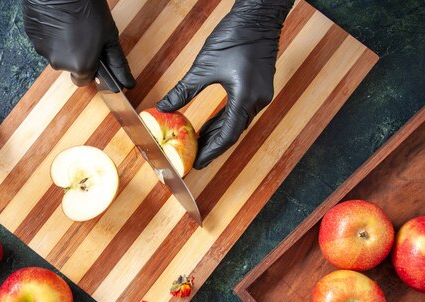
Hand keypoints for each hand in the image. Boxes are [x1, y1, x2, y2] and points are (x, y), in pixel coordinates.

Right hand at [23, 0, 134, 88]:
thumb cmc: (88, 8)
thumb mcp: (109, 35)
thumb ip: (117, 63)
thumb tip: (128, 84)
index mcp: (81, 66)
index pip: (83, 80)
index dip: (89, 68)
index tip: (92, 55)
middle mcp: (60, 63)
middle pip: (69, 67)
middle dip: (75, 55)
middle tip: (82, 34)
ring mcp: (43, 50)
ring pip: (55, 53)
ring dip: (62, 44)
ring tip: (70, 24)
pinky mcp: (32, 37)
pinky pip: (44, 41)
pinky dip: (50, 34)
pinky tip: (58, 20)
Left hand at [157, 0, 292, 168]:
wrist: (259, 16)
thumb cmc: (235, 36)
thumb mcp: (204, 66)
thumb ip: (184, 90)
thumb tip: (163, 107)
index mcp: (245, 98)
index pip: (228, 134)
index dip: (212, 151)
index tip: (197, 163)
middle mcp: (257, 100)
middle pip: (233, 131)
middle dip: (213, 145)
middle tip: (195, 158)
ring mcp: (261, 94)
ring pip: (237, 122)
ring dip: (218, 133)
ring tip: (199, 144)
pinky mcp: (259, 87)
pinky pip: (241, 111)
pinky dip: (225, 119)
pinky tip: (210, 124)